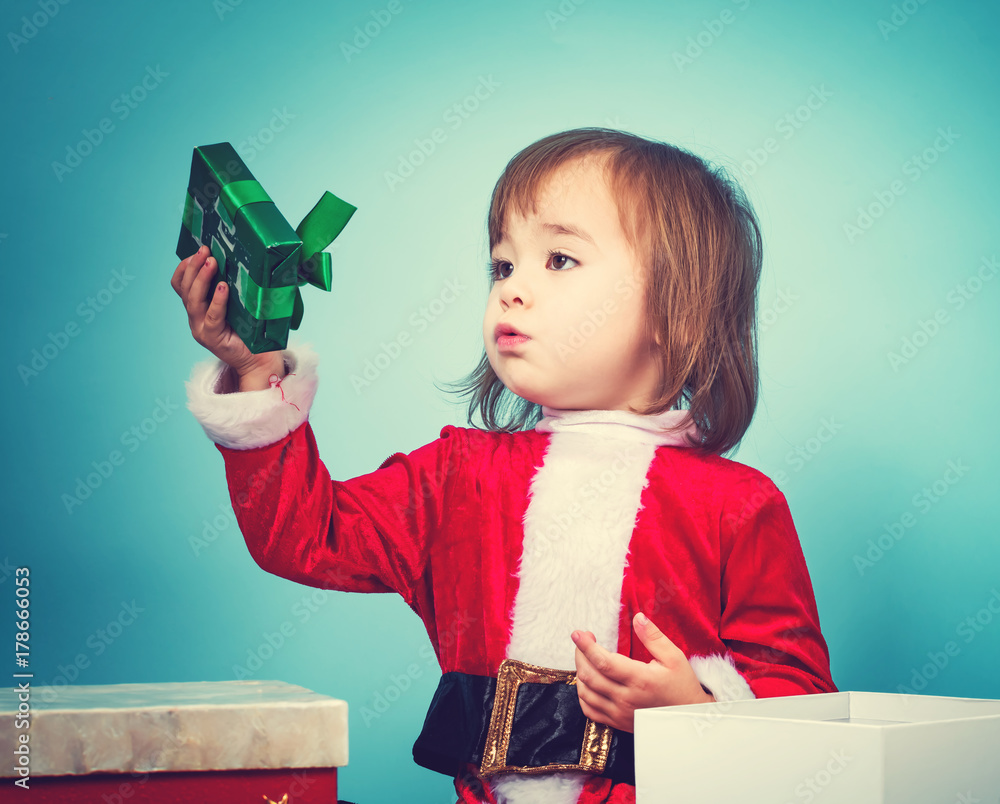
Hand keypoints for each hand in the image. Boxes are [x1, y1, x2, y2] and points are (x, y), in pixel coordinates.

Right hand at [170, 245, 280, 379]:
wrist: (260, 358)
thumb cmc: (252, 329)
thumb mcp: (238, 303)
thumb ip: (232, 287)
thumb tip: (238, 257)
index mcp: (198, 308)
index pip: (180, 285)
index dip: (184, 267)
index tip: (196, 251)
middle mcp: (196, 318)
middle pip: (185, 290)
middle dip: (193, 267)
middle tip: (205, 250)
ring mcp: (202, 329)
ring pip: (193, 301)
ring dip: (201, 279)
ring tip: (211, 262)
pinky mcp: (213, 339)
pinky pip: (212, 317)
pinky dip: (217, 301)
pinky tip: (223, 287)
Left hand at [571, 612, 714, 732]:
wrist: (689, 719)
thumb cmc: (682, 686)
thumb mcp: (674, 657)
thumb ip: (653, 637)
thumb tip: (638, 617)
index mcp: (640, 680)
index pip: (603, 661)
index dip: (586, 646)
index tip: (578, 634)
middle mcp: (626, 698)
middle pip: (590, 676)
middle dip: (580, 654)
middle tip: (583, 641)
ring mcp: (620, 713)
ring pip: (586, 693)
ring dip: (580, 672)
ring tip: (585, 657)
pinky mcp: (617, 722)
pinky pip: (590, 711)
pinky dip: (583, 694)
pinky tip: (587, 681)